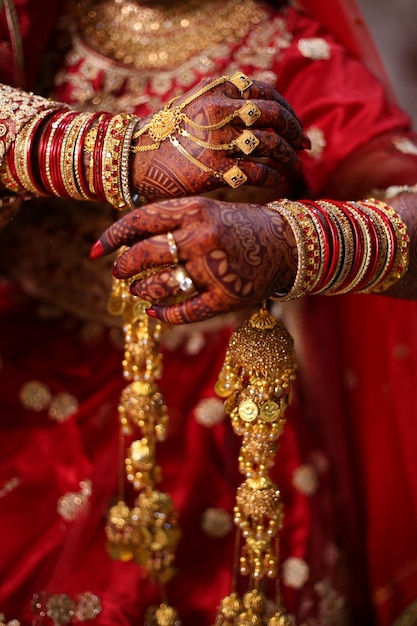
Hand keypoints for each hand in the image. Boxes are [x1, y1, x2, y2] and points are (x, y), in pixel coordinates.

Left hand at [91, 196, 296, 323]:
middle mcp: (202, 237)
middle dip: (124, 267)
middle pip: (144, 254)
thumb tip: (125, 239)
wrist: (286, 244)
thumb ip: (170, 220)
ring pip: (160, 285)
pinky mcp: (226, 297)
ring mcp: (214, 269)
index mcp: (195, 210)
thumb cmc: (238, 226)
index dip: (111, 237)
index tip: (95, 251)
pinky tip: (154, 312)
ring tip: (137, 291)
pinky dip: (163, 314)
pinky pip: (184, 312)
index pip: (140, 221)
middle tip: (119, 272)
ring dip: (141, 291)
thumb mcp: (206, 210)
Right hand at [130, 73, 307, 200]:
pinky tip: (277, 180)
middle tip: (305, 144)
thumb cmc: (167, 135)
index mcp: (215, 90)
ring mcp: (217, 141)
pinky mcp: (215, 170)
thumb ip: (225, 100)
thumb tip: (265, 105)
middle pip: (273, 116)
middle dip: (296, 131)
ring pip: (270, 144)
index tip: (295, 123)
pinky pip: (258, 173)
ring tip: (295, 164)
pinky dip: (273, 177)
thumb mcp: (194, 104)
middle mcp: (218, 111)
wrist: (135, 161)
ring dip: (289, 155)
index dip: (287, 108)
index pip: (265, 92)